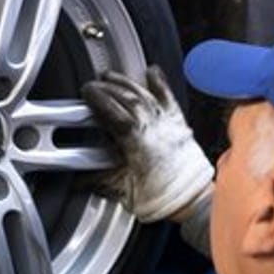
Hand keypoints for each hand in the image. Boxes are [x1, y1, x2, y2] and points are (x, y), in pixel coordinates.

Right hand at [81, 65, 213, 222]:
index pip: (114, 112)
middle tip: (92, 85)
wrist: (193, 201)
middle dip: (107, 88)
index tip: (87, 93)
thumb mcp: (123, 192)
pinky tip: (151, 72)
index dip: (99, 100)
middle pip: (127, 98)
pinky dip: (159, 83)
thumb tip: (80, 179)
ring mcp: (167, 124)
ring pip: (144, 94)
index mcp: (138, 143)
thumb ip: (100, 180)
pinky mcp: (178, 124)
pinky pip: (168, 97)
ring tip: (111, 77)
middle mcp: (154, 128)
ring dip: (126, 82)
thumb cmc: (164, 200)